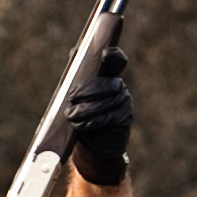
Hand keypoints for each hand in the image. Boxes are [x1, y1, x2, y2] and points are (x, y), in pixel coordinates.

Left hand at [64, 46, 132, 186]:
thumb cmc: (82, 115)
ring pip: (107, 102)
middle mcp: (119, 86)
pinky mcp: (126, 118)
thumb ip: (77, 75)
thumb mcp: (76, 95)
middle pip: (106, 83)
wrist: (93, 144)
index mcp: (107, 75)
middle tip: (71, 99)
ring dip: (86, 110)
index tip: (106, 54)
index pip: (116, 60)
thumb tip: (74, 52)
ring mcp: (125, 102)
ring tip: (71, 116)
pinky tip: (82, 126)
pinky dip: (93, 122)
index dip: (113, 56)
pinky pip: (110, 117)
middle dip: (86, 91)